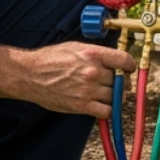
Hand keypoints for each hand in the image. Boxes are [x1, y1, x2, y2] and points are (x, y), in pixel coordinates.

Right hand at [14, 41, 137, 118]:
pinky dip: (107, 110)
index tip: (127, 69)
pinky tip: (100, 105)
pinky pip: (106, 111)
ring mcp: (88, 90)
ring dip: (113, 97)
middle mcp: (93, 72)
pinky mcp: (81, 105)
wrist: (29, 75)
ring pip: (115, 97)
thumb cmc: (49, 59)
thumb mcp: (75, 47)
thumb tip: (114, 61)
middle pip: (120, 80)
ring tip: (104, 94)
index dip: (129, 66)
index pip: (124, 61)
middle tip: (113, 83)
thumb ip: (96, 54)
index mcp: (92, 54)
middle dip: (119, 82)